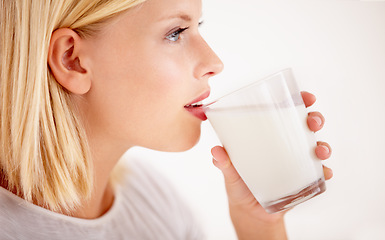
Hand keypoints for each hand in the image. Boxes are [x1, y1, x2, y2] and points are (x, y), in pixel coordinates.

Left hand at [211, 91, 331, 238]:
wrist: (250, 213)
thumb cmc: (239, 185)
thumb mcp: (230, 173)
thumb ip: (224, 163)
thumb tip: (216, 151)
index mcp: (269, 136)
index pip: (286, 113)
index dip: (299, 102)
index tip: (307, 97)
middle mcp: (286, 146)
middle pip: (306, 126)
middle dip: (314, 119)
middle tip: (313, 122)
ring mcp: (297, 162)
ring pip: (317, 147)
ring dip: (323, 145)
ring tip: (319, 150)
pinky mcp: (304, 181)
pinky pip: (319, 174)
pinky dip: (324, 171)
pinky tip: (323, 172)